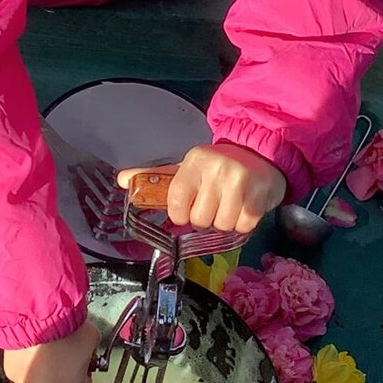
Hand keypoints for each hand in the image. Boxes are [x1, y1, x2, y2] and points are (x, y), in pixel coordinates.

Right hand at [1, 320, 99, 382]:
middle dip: (63, 376)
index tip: (82, 369)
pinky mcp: (13, 374)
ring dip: (44, 371)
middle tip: (63, 354)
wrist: (36, 316)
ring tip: (45, 347)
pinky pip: (24, 372)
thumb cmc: (65, 327)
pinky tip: (31, 346)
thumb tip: (87, 351)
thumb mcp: (92, 337)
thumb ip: (91, 352)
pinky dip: (27, 363)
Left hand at [119, 143, 286, 233]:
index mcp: (195, 161)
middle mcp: (216, 170)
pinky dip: (242, 224)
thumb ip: (155, 176)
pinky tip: (244, 206)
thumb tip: (121, 180)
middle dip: (205, 218)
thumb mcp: (186, 168)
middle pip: (199, 220)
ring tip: (230, 204)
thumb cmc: (217, 166)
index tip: (189, 206)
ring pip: (220, 226)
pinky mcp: (258, 198)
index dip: (181, 213)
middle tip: (214, 203)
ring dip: (225, 222)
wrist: (261, 154)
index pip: (176, 203)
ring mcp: (239, 183)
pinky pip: (242, 228)